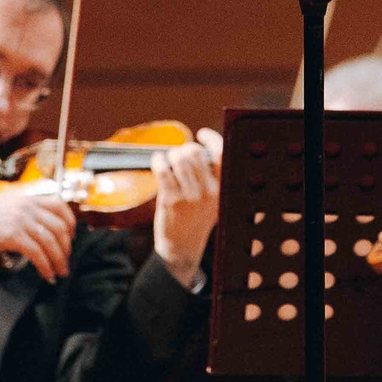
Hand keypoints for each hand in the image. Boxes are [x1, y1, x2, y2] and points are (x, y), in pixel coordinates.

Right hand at [0, 187, 76, 281]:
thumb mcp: (6, 206)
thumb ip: (25, 212)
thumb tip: (40, 228)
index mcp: (27, 198)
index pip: (60, 206)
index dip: (70, 223)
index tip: (72, 237)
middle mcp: (27, 207)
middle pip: (59, 227)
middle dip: (66, 248)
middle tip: (66, 261)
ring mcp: (21, 220)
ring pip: (51, 242)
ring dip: (59, 260)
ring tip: (60, 272)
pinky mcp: (14, 235)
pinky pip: (38, 254)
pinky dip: (45, 267)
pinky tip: (47, 275)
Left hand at [152, 129, 224, 285]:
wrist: (182, 247)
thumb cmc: (197, 219)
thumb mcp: (215, 200)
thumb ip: (213, 178)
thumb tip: (201, 148)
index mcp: (223, 189)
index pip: (222, 155)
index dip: (211, 139)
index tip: (202, 134)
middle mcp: (209, 192)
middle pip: (195, 152)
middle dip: (185, 149)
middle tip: (180, 155)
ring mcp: (189, 197)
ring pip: (178, 158)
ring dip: (171, 154)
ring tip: (169, 160)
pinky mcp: (170, 200)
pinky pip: (163, 169)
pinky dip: (158, 160)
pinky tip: (159, 162)